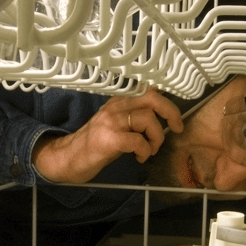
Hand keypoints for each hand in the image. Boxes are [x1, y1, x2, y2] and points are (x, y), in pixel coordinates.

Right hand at [31, 87, 182, 183]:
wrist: (69, 158)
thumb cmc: (96, 143)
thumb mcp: (116, 123)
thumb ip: (135, 115)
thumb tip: (163, 114)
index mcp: (118, 101)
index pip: (147, 88)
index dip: (166, 98)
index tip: (175, 115)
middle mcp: (114, 106)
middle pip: (152, 98)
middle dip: (171, 112)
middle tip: (176, 128)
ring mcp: (111, 122)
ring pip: (148, 120)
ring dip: (156, 139)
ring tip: (149, 150)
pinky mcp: (109, 139)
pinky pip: (138, 141)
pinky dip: (145, 151)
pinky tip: (139, 157)